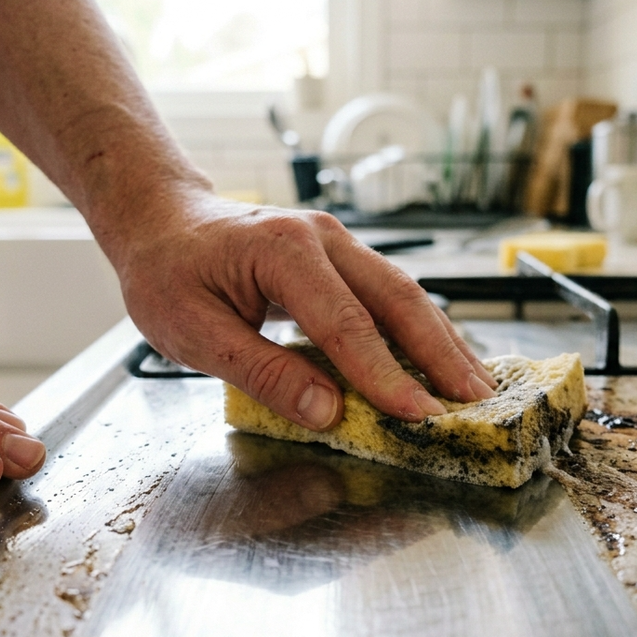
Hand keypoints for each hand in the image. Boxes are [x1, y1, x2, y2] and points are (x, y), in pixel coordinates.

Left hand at [102, 187, 497, 430]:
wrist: (160, 219)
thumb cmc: (168, 272)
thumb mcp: (194, 331)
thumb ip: (262, 371)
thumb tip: (325, 411)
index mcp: (283, 251)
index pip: (346, 324)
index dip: (385, 376)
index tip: (418, 418)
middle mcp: (322, 238)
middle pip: (397, 298)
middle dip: (441, 354)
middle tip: (476, 404)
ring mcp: (336, 243)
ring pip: (404, 293)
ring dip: (441, 342)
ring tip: (474, 388)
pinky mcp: (340, 258)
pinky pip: (388, 295)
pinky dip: (419, 330)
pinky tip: (439, 361)